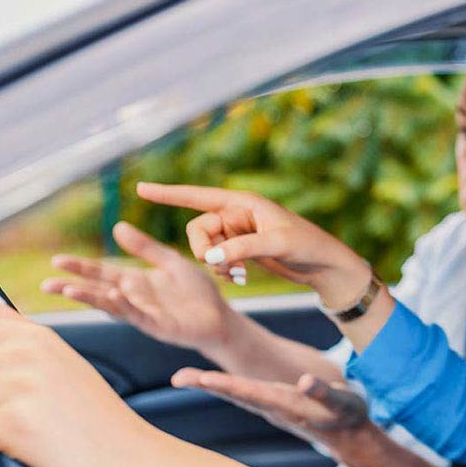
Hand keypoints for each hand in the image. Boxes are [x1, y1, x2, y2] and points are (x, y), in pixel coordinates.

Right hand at [41, 221, 236, 351]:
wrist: (219, 316)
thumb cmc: (195, 291)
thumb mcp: (169, 261)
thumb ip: (145, 247)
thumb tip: (117, 226)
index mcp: (135, 282)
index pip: (102, 273)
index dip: (80, 267)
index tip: (56, 261)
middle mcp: (135, 298)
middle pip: (98, 290)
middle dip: (73, 286)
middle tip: (46, 283)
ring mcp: (144, 313)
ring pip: (112, 305)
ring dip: (91, 298)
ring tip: (69, 289)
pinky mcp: (159, 325)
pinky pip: (138, 314)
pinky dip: (125, 306)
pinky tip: (112, 295)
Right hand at [136, 182, 368, 304]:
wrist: (324, 266)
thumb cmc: (308, 246)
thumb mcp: (277, 245)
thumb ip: (241, 248)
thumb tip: (208, 258)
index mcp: (243, 202)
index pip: (198, 196)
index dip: (168, 194)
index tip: (140, 189)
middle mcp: (236, 214)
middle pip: (198, 230)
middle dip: (204, 251)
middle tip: (224, 268)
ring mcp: (237, 233)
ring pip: (205, 248)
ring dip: (216, 264)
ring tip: (240, 276)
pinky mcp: (241, 250)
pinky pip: (217, 260)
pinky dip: (224, 270)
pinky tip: (242, 278)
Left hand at [171, 368, 370, 458]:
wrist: (348, 435)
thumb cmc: (347, 415)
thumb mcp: (342, 401)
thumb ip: (324, 392)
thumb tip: (305, 381)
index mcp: (287, 404)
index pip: (251, 392)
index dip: (228, 385)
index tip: (204, 379)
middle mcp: (273, 408)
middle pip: (235, 394)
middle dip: (207, 385)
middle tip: (178, 377)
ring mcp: (271, 408)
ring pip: (236, 395)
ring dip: (210, 386)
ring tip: (185, 378)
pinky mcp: (273, 406)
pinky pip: (243, 394)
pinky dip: (224, 387)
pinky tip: (210, 382)